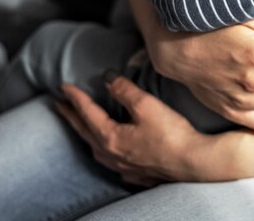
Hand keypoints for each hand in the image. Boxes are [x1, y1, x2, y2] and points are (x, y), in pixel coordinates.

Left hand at [56, 78, 205, 186]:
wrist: (193, 163)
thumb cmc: (171, 134)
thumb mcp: (147, 105)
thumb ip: (125, 90)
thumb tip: (108, 79)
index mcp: (110, 136)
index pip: (87, 112)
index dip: (75, 98)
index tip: (63, 86)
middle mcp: (111, 155)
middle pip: (85, 132)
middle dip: (71, 117)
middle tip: (59, 105)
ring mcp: (123, 167)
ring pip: (96, 149)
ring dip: (86, 134)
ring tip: (81, 126)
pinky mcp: (136, 174)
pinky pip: (112, 162)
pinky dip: (105, 152)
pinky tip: (110, 152)